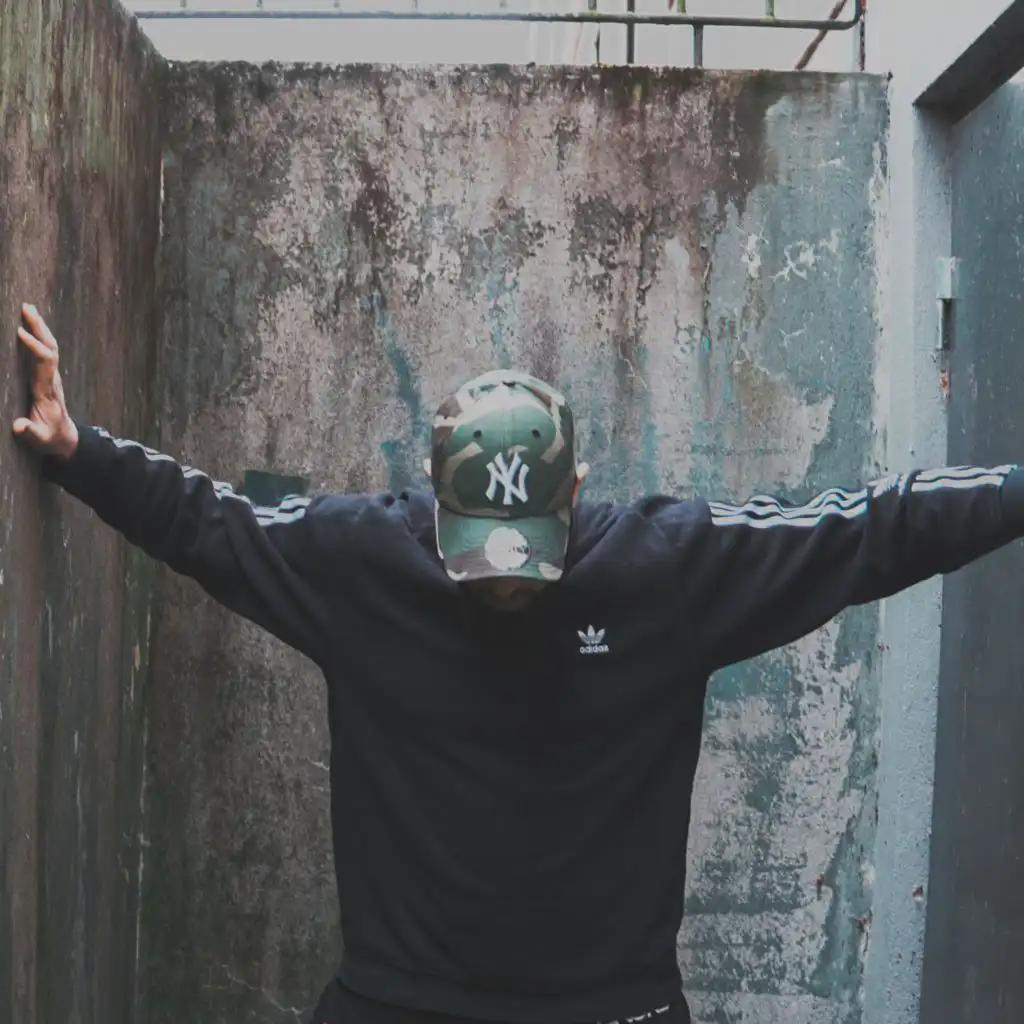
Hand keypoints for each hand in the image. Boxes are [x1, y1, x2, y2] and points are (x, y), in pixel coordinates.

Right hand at [13, 303, 78, 459]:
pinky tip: (30, 325)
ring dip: (40, 328)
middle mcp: (52, 379)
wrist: (64, 439)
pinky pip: (46, 352)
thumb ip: (29, 432)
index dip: (35, 346)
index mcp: (47, 389)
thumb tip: (18, 426)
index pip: (45, 361)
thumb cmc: (50, 438)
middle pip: (50, 347)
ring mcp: (51, 377)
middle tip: (27, 307)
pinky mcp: (47, 377)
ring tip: (28, 308)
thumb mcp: (39, 438)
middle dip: (39, 327)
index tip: (20, 333)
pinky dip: (39, 336)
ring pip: (50, 347)